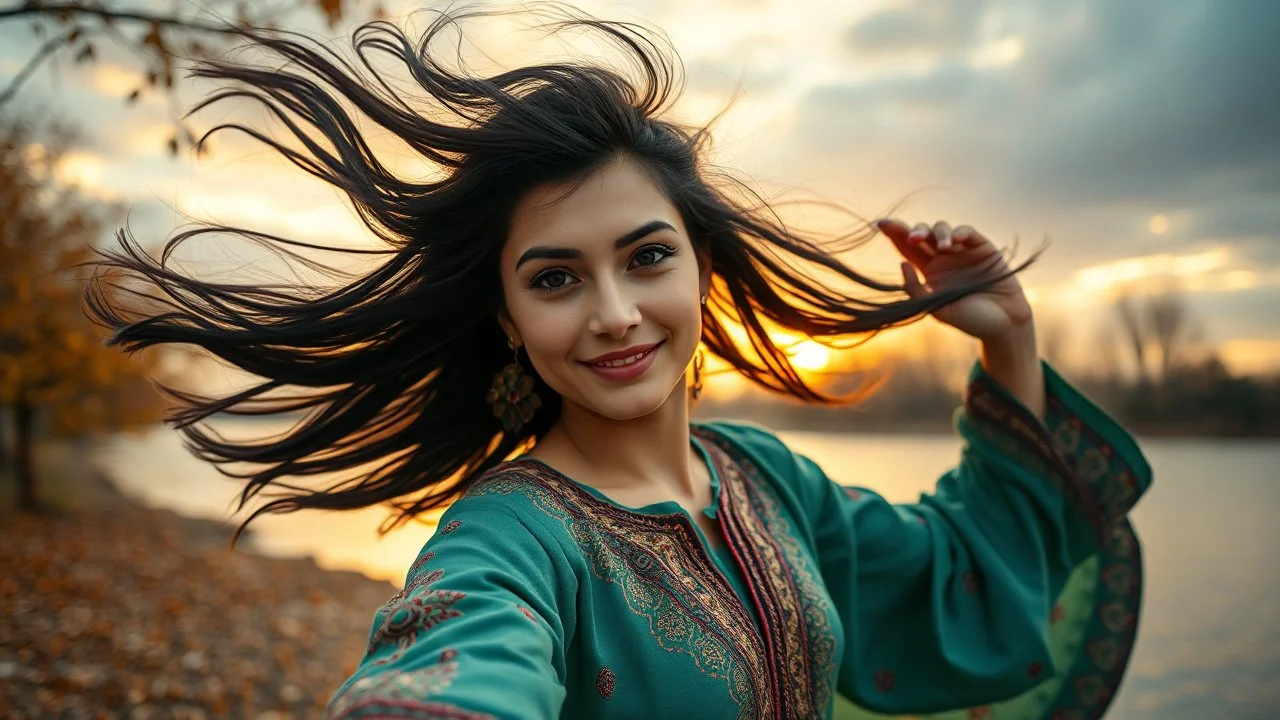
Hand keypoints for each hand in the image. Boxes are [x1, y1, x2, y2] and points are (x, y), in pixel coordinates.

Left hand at [876, 218, 1033, 341]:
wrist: (1004, 324)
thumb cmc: (970, 320)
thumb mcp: (937, 309)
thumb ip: (917, 290)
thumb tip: (902, 263)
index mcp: (928, 272)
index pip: (907, 249)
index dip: (894, 234)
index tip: (879, 224)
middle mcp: (942, 258)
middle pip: (922, 235)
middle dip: (913, 230)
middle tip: (912, 238)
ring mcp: (962, 251)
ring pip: (942, 229)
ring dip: (938, 233)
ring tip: (944, 248)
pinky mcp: (982, 248)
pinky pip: (968, 233)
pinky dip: (960, 232)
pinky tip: (956, 240)